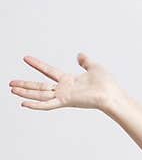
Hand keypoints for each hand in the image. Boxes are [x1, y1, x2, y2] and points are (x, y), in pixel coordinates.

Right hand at [8, 52, 123, 111]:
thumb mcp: (94, 67)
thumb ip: (85, 61)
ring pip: (39, 95)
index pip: (48, 71)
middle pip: (39, 86)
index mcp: (69, 80)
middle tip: (11, 83)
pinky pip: (47, 104)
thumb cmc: (106, 83)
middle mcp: (64, 89)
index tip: (26, 58)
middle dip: (25, 85)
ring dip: (25, 93)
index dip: (37, 64)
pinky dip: (35, 104)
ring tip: (12, 89)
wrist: (112, 94)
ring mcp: (63, 96)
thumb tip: (80, 55)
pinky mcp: (65, 101)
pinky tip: (23, 103)